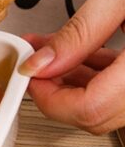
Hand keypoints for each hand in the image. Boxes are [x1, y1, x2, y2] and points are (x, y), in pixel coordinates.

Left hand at [19, 0, 124, 133]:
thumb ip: (80, 32)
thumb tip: (41, 64)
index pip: (91, 109)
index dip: (50, 98)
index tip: (31, 75)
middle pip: (99, 115)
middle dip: (57, 90)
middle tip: (36, 63)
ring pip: (109, 104)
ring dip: (73, 81)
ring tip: (48, 51)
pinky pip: (124, 88)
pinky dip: (96, 74)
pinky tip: (77, 52)